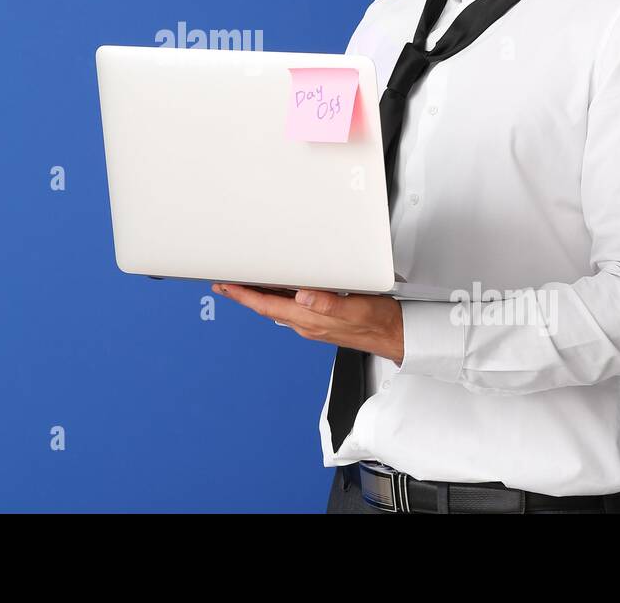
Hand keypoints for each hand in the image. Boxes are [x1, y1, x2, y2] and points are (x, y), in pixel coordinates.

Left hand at [213, 284, 404, 364]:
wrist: (396, 337)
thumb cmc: (381, 322)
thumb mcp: (359, 308)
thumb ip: (330, 303)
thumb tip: (303, 296)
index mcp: (311, 319)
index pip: (267, 305)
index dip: (243, 295)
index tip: (225, 286)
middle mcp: (307, 323)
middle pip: (266, 307)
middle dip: (243, 295)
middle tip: (223, 283)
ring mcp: (313, 324)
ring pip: (277, 307)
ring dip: (257, 296)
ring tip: (242, 284)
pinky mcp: (320, 321)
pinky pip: (290, 309)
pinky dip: (276, 298)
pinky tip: (275, 290)